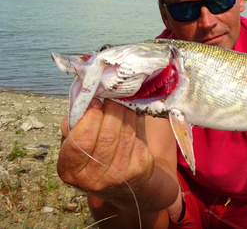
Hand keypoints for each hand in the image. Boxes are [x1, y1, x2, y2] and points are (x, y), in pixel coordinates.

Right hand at [57, 99, 180, 226]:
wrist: (118, 184)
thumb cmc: (91, 156)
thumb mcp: (73, 147)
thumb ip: (73, 127)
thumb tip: (82, 104)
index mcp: (71, 171)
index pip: (80, 143)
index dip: (89, 119)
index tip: (94, 102)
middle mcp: (95, 178)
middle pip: (107, 136)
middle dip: (111, 110)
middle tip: (112, 95)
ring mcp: (120, 175)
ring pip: (126, 133)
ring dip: (126, 111)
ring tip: (122, 99)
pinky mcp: (141, 168)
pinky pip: (139, 136)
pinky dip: (137, 119)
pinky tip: (133, 111)